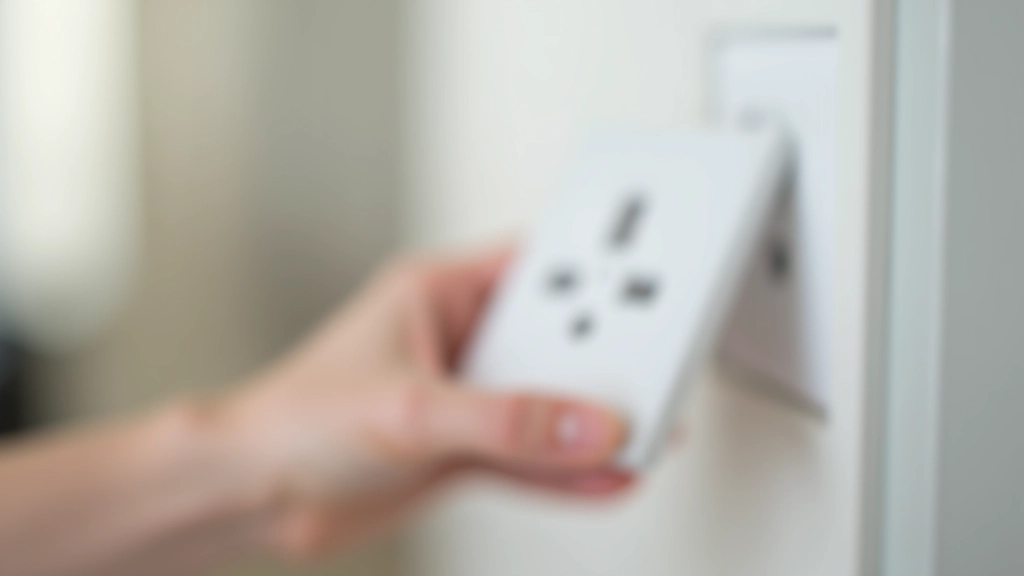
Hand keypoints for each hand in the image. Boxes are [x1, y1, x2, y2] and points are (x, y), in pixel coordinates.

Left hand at [220, 247, 630, 558]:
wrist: (249, 493)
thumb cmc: (292, 419)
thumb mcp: (409, 408)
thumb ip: (504, 422)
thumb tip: (584, 426)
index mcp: (438, 293)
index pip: (534, 269)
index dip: (592, 274)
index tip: (647, 289)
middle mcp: (457, 342)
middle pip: (552, 342)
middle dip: (601, 362)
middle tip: (654, 378)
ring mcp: (461, 402)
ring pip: (544, 407)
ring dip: (589, 424)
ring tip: (645, 435)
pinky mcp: (460, 454)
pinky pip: (529, 460)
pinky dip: (567, 472)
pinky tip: (605, 477)